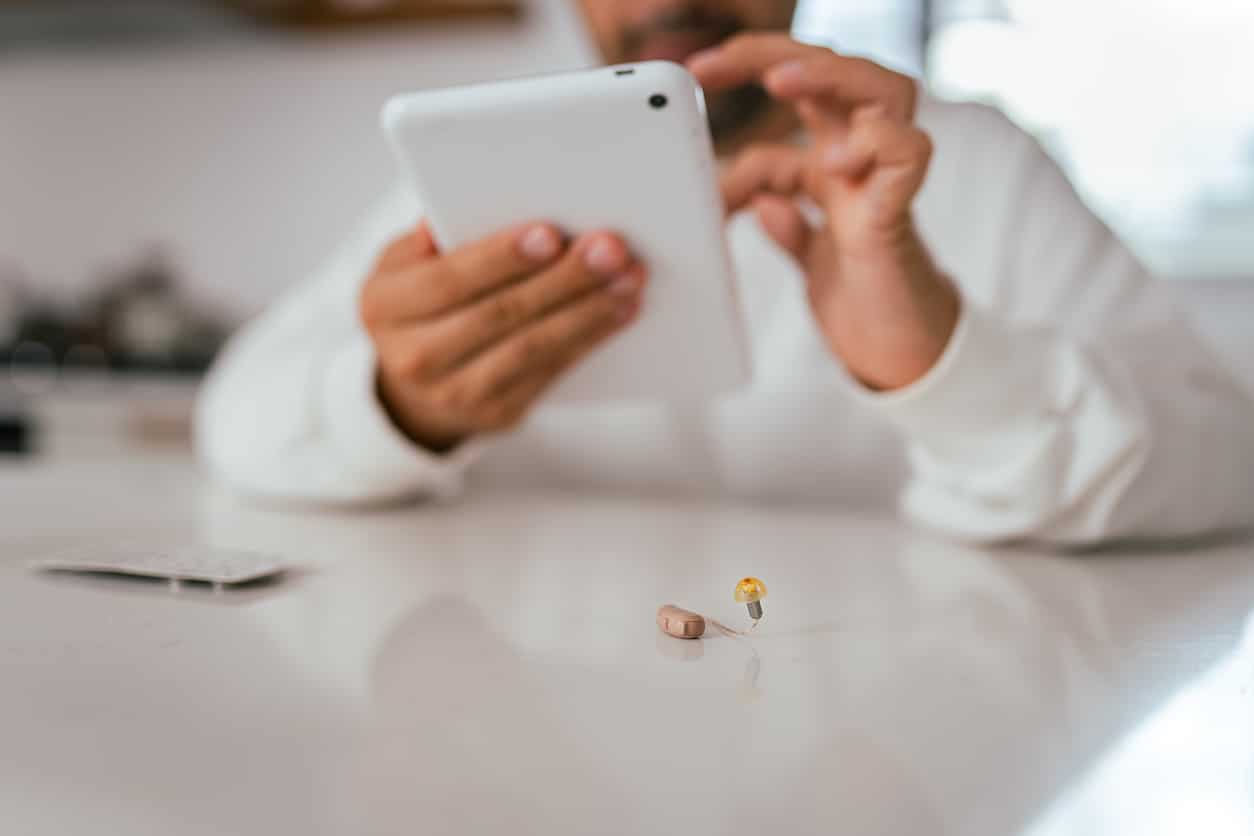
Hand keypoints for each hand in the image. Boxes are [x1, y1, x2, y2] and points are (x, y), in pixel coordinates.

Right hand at [360, 222, 646, 451]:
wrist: (415, 387)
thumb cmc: (420, 302)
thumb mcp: (404, 265)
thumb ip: (431, 239)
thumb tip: (465, 207)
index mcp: (383, 305)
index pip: (447, 280)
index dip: (500, 258)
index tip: (551, 232)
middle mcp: (413, 356)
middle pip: (498, 314)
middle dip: (562, 279)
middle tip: (611, 249)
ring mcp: (456, 393)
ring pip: (532, 348)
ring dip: (588, 312)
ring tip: (629, 279)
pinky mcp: (499, 414)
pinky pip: (551, 372)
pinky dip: (591, 338)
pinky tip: (621, 310)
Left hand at [689, 35, 960, 390]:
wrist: (898, 354)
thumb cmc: (863, 302)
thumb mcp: (808, 259)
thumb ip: (789, 227)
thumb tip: (765, 205)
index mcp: (833, 161)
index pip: (797, 89)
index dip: (745, 73)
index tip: (695, 73)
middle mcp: (861, 161)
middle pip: (836, 73)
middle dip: (775, 53)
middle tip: (712, 64)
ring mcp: (883, 182)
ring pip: (884, 91)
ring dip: (830, 76)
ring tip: (778, 81)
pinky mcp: (896, 215)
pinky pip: (908, 151)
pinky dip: (877, 141)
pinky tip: (837, 160)